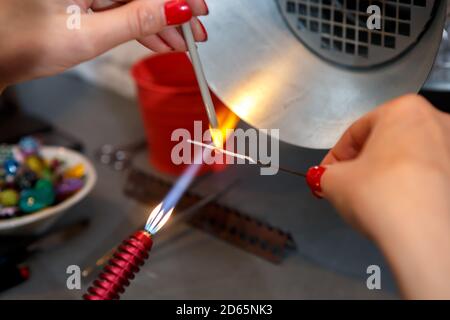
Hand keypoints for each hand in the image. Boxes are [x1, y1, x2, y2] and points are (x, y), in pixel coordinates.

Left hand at [0, 0, 207, 87]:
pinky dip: (141, 27)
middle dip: (173, 12)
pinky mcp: (86, 0)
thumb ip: (136, 21)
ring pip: (136, 2)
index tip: (198, 12)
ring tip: (180, 45)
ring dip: (160, 24)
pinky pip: (122, 9)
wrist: (0, 55)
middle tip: (194, 33)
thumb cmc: (25, 42)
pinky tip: (158, 41)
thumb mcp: (90, 35)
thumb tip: (174, 8)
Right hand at [320, 94, 449, 298]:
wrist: (422, 234)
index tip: (327, 171)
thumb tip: (326, 177)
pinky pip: (423, 175)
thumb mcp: (333, 181)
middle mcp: (435, 122)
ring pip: (406, 158)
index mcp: (403, 109)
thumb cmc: (385, 196)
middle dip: (362, 163)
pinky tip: (392, 205)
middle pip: (384, 141)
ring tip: (368, 198)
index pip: (356, 130)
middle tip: (345, 184)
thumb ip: (325, 174)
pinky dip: (406, 186)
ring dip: (384, 174)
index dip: (336, 155)